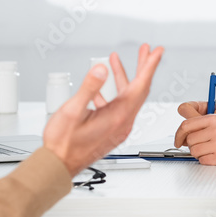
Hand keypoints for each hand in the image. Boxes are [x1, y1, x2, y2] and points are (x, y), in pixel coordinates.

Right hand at [43, 44, 163, 176]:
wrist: (58, 166)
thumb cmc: (63, 144)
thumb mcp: (72, 111)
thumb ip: (89, 87)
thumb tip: (101, 69)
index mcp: (118, 117)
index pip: (140, 86)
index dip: (150, 66)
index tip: (157, 51)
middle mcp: (123, 122)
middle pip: (139, 90)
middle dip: (143, 67)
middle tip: (147, 50)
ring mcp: (118, 127)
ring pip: (129, 97)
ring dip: (125, 77)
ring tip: (117, 61)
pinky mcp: (112, 130)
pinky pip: (119, 106)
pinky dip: (114, 91)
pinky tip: (102, 86)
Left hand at [174, 115, 215, 166]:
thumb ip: (202, 125)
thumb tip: (183, 136)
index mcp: (214, 118)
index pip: (186, 125)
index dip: (179, 134)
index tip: (178, 140)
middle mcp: (214, 130)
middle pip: (189, 140)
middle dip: (191, 145)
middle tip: (200, 146)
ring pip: (194, 151)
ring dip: (199, 153)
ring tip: (211, 150)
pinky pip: (202, 160)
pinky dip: (206, 160)